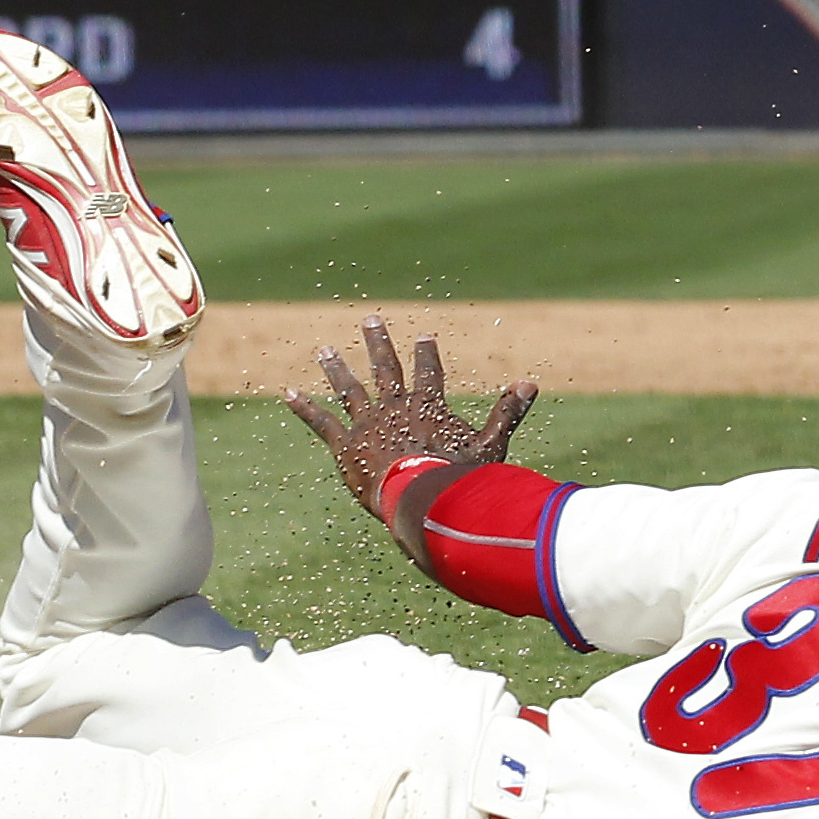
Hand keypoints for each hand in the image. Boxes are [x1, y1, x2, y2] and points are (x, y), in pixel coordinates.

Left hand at [284, 315, 535, 522]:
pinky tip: (287, 392)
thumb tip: (531, 383)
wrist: (424, 499)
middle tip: (369, 319)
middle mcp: (396, 408)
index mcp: (428, 407)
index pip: (429, 373)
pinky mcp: (346, 445)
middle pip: (386, 369)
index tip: (424, 335)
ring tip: (325, 350)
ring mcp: (369, 424)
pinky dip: (304, 406)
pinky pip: (322, 421)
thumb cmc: (460, 478)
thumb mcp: (490, 446)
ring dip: (337, 368)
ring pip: (350, 388)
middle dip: (378, 343)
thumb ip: (506, 413)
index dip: (427, 354)